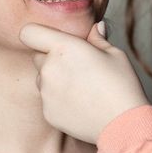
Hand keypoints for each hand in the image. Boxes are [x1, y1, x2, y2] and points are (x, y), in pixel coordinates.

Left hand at [20, 21, 148, 143]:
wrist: (123, 124)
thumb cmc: (121, 86)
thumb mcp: (114, 54)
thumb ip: (97, 38)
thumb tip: (95, 28)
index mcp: (63, 48)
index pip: (29, 33)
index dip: (37, 34)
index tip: (49, 39)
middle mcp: (49, 69)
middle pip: (37, 56)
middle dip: (51, 58)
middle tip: (76, 66)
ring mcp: (46, 92)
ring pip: (42, 79)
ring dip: (54, 79)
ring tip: (81, 88)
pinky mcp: (47, 112)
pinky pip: (47, 99)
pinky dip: (58, 99)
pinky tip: (80, 103)